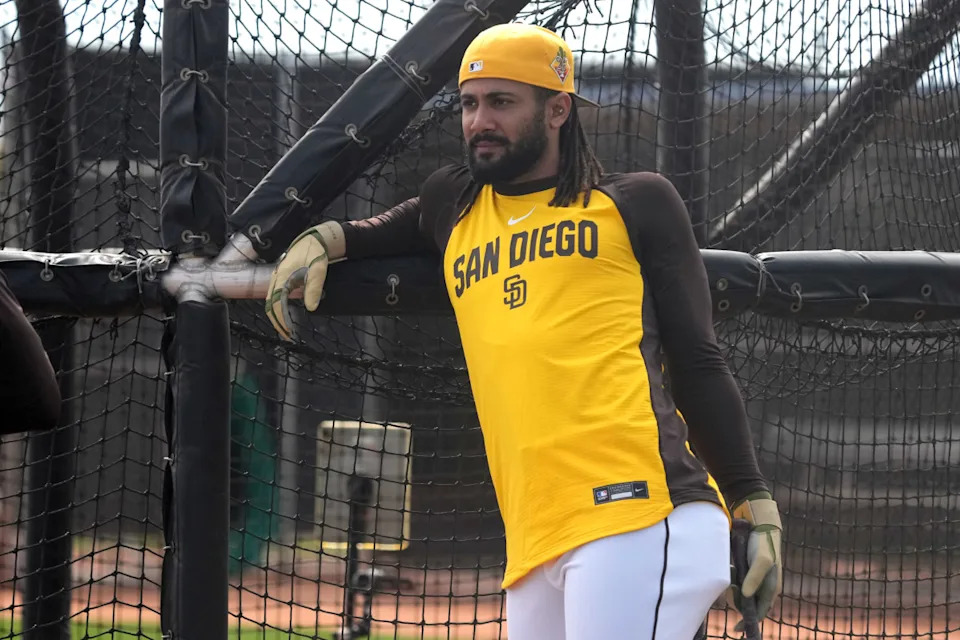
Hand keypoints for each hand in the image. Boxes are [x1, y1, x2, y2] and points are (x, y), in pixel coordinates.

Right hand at [265, 221, 344, 340]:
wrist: (314, 239)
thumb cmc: (315, 253)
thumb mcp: (318, 270)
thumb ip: (314, 288)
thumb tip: (310, 308)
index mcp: (282, 277)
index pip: (276, 303)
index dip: (281, 319)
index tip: (288, 331)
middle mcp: (276, 278)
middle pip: (270, 304)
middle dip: (277, 321)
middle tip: (287, 335)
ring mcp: (277, 277)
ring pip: (271, 300)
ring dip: (277, 315)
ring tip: (286, 327)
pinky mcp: (282, 278)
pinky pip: (275, 295)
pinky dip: (278, 307)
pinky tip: (286, 313)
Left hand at [728, 491, 782, 631]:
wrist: (760, 526)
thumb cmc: (763, 544)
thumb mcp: (760, 560)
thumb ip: (753, 578)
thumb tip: (745, 595)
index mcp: (771, 588)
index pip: (760, 612)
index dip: (749, 621)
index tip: (736, 628)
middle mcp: (764, 587)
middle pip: (749, 605)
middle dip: (738, 600)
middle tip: (731, 588)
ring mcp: (756, 580)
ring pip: (743, 594)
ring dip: (735, 589)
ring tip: (732, 573)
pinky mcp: (748, 572)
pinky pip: (739, 583)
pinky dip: (733, 580)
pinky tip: (731, 568)